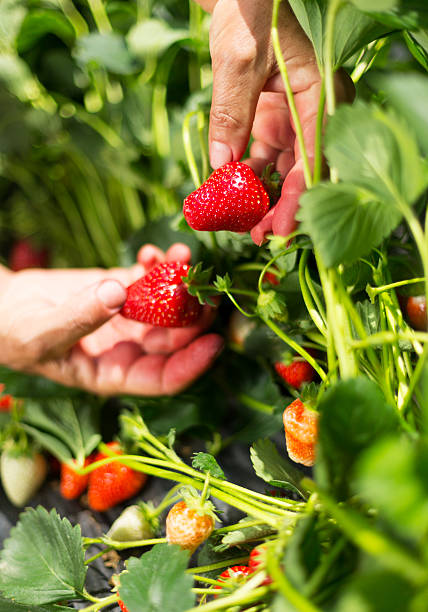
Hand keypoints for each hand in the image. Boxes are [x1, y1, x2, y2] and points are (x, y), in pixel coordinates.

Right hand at [0, 243, 222, 395]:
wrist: (2, 304)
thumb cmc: (13, 333)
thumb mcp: (41, 333)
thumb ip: (79, 317)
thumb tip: (118, 293)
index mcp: (113, 373)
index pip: (162, 378)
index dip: (192, 364)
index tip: (215, 342)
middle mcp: (127, 347)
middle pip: (174, 339)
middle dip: (194, 315)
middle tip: (205, 287)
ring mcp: (127, 317)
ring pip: (167, 305)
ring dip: (180, 282)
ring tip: (183, 256)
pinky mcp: (120, 289)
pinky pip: (149, 279)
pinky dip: (157, 265)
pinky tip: (154, 252)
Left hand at [195, 0, 352, 243]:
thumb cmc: (252, 13)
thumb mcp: (239, 61)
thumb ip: (232, 112)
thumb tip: (222, 166)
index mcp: (321, 95)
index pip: (314, 156)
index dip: (297, 197)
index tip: (278, 228)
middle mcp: (312, 113)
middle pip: (302, 171)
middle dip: (280, 206)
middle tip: (258, 235)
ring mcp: (292, 119)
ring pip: (282, 171)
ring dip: (263, 198)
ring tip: (243, 224)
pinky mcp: (272, 122)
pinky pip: (262, 159)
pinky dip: (247, 179)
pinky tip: (232, 196)